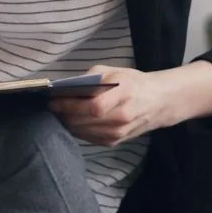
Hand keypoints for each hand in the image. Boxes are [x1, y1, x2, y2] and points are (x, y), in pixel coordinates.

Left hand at [49, 65, 170, 145]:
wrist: (159, 101)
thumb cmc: (132, 82)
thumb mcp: (113, 71)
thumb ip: (90, 77)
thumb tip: (66, 86)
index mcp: (124, 93)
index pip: (93, 106)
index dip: (71, 105)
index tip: (54, 101)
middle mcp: (123, 116)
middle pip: (86, 121)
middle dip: (65, 115)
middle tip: (52, 108)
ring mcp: (121, 132)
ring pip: (86, 132)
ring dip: (69, 124)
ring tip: (59, 115)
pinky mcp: (117, 141)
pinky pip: (91, 139)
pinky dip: (78, 131)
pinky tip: (72, 123)